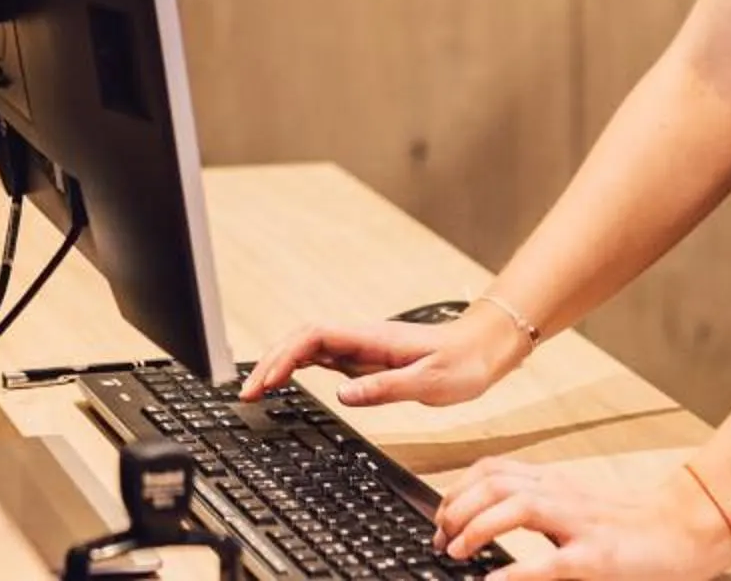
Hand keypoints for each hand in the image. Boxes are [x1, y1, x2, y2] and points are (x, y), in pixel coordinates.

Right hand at [237, 306, 527, 407]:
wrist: (482, 349)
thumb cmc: (462, 363)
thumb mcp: (429, 381)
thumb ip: (385, 388)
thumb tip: (341, 394)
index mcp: (370, 338)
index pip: (312, 337)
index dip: (283, 356)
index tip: (264, 382)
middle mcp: (360, 339)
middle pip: (300, 339)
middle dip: (270, 362)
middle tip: (248, 393)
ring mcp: (361, 348)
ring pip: (308, 348)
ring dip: (280, 364)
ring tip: (257, 390)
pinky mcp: (367, 360)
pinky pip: (323, 358)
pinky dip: (299, 368)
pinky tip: (288, 381)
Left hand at [433, 457, 730, 579]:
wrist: (687, 529)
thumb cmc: (632, 524)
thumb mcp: (576, 506)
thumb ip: (539, 508)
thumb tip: (492, 519)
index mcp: (554, 482)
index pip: (491, 470)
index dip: (457, 490)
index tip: (440, 516)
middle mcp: (562, 494)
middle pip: (493, 482)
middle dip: (457, 508)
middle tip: (441, 539)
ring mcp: (579, 524)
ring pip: (515, 505)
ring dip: (476, 527)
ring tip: (457, 551)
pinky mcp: (597, 556)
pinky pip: (548, 561)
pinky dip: (515, 571)